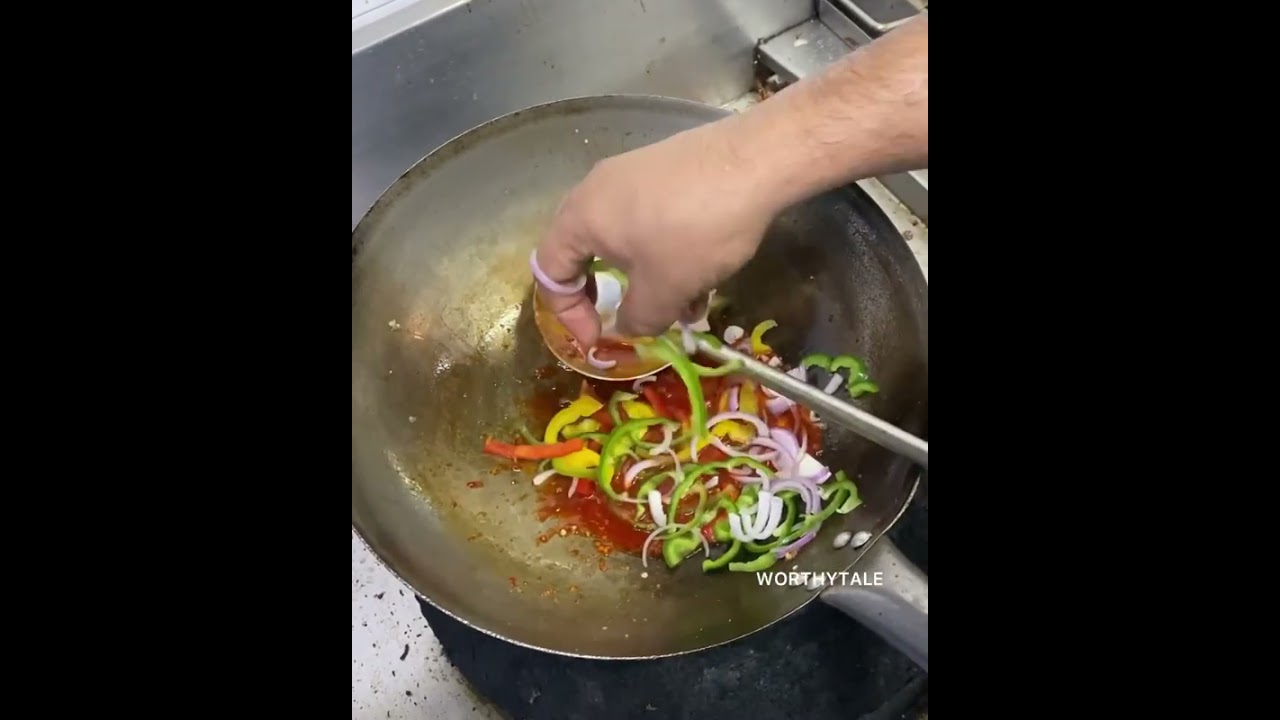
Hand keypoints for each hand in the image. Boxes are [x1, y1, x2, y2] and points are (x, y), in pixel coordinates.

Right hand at [532, 118, 778, 348]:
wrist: (757, 161)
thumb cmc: (695, 230)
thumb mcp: (664, 290)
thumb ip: (637, 318)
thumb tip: (628, 327)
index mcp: (581, 217)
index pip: (550, 271)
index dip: (566, 313)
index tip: (598, 339)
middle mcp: (598, 189)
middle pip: (587, 252)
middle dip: (610, 294)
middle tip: (631, 318)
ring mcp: (634, 174)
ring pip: (629, 239)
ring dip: (649, 278)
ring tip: (685, 306)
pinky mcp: (668, 169)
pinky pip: (654, 221)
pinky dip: (669, 253)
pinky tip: (706, 274)